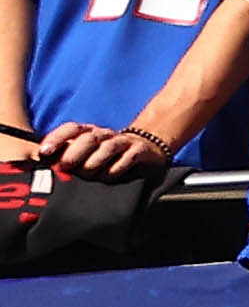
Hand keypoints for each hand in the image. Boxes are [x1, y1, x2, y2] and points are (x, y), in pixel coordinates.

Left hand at [33, 119, 155, 180]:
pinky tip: (108, 177)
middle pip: (89, 138)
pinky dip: (116, 168)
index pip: (71, 129)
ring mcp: (123, 142)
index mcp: (89, 132)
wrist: (147, 149)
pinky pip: (128, 158)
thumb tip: (42, 166)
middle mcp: (105, 134)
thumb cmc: (106, 157)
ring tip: (88, 175)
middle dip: (74, 153)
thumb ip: (66, 156)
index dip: (56, 138)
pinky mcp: (140, 151)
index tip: (44, 152)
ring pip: (107, 148)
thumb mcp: (85, 154)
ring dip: (95, 162)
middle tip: (65, 167)